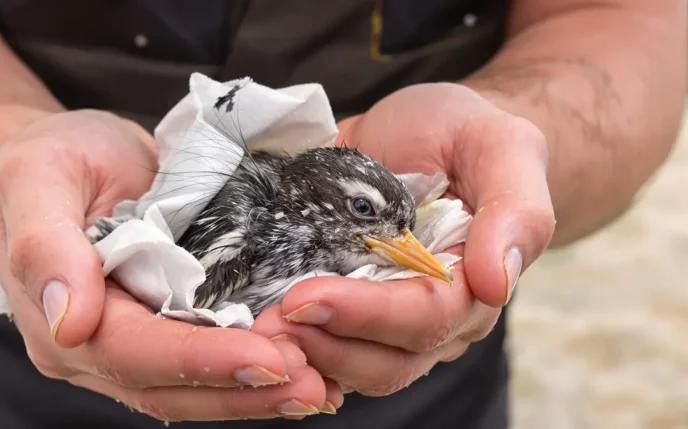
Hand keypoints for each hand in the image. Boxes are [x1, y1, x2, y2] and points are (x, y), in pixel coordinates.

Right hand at [0, 109, 341, 419]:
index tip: (269, 359)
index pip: (133, 353)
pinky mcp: (167, 326)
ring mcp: (133, 341)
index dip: (201, 359)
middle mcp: (95, 346)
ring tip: (320, 388)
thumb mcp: (38, 176)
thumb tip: (69, 322)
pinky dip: (253, 374)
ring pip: (194, 388)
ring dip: (257, 393)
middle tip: (314, 385)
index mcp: (60, 317)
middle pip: (172, 385)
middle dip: (244, 389)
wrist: (74, 157)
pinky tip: (304, 372)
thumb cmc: (54, 158)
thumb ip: (45, 245)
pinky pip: (209, 363)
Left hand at [251, 83, 555, 395]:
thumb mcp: (500, 146)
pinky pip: (328, 350)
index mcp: (474, 283)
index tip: (306, 298)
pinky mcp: (352, 307)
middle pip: (388, 359)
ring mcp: (390, 317)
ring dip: (304, 356)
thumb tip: (498, 282)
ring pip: (355, 367)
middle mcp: (437, 315)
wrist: (425, 130)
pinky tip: (259, 335)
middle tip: (267, 325)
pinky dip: (296, 351)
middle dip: (326, 346)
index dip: (368, 315)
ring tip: (256, 331)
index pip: (425, 319)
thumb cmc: (463, 134)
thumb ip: (516, 209)